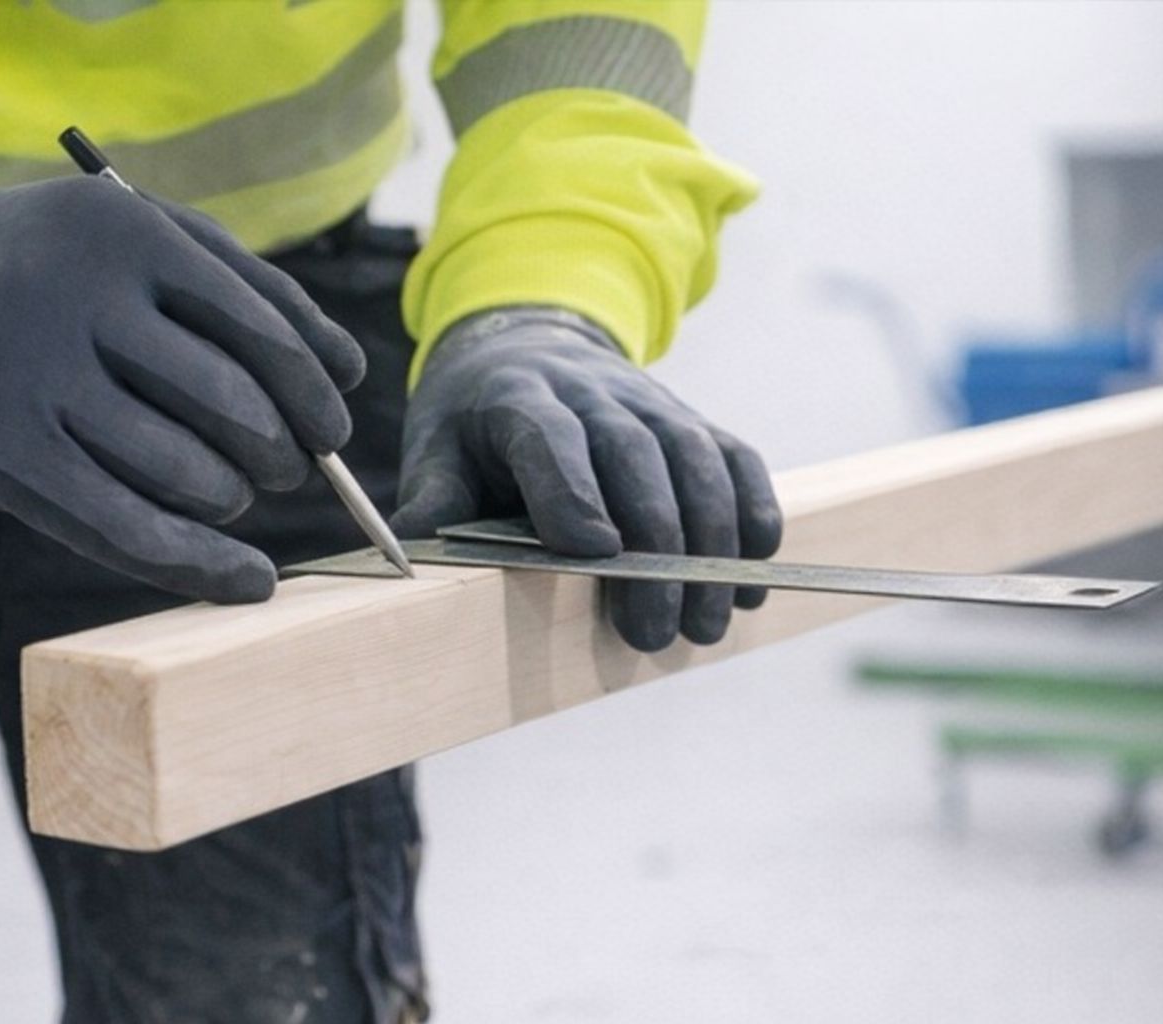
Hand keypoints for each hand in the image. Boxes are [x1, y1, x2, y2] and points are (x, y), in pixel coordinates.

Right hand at [0, 179, 364, 602]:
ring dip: (232, 498)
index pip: (265, 332)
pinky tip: (248, 578)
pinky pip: (128, 527)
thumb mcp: (134, 236)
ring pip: (189, 474)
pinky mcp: (0, 451)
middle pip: (236, 409)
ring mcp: (33, 376)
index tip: (333, 429)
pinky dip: (203, 564)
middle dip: (283, 455)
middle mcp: (79, 298)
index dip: (316, 395)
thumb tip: (345, 376)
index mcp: (128, 231)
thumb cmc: (46, 268)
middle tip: (283, 467)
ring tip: (228, 491)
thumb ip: (244, 287)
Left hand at [391, 308, 781, 651]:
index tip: (595, 554)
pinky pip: (735, 458)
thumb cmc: (477, 422)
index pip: (551, 436)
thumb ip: (431, 502)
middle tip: (655, 632)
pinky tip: (753, 575)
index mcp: (517, 397)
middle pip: (634, 457)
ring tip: (707, 624)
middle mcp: (592, 390)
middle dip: (654, 548)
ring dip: (712, 545)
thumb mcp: (436, 451)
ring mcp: (651, 400)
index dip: (574, 491)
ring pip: (694, 459)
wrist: (529, 349)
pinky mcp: (692, 419)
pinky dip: (754, 512)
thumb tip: (408, 564)